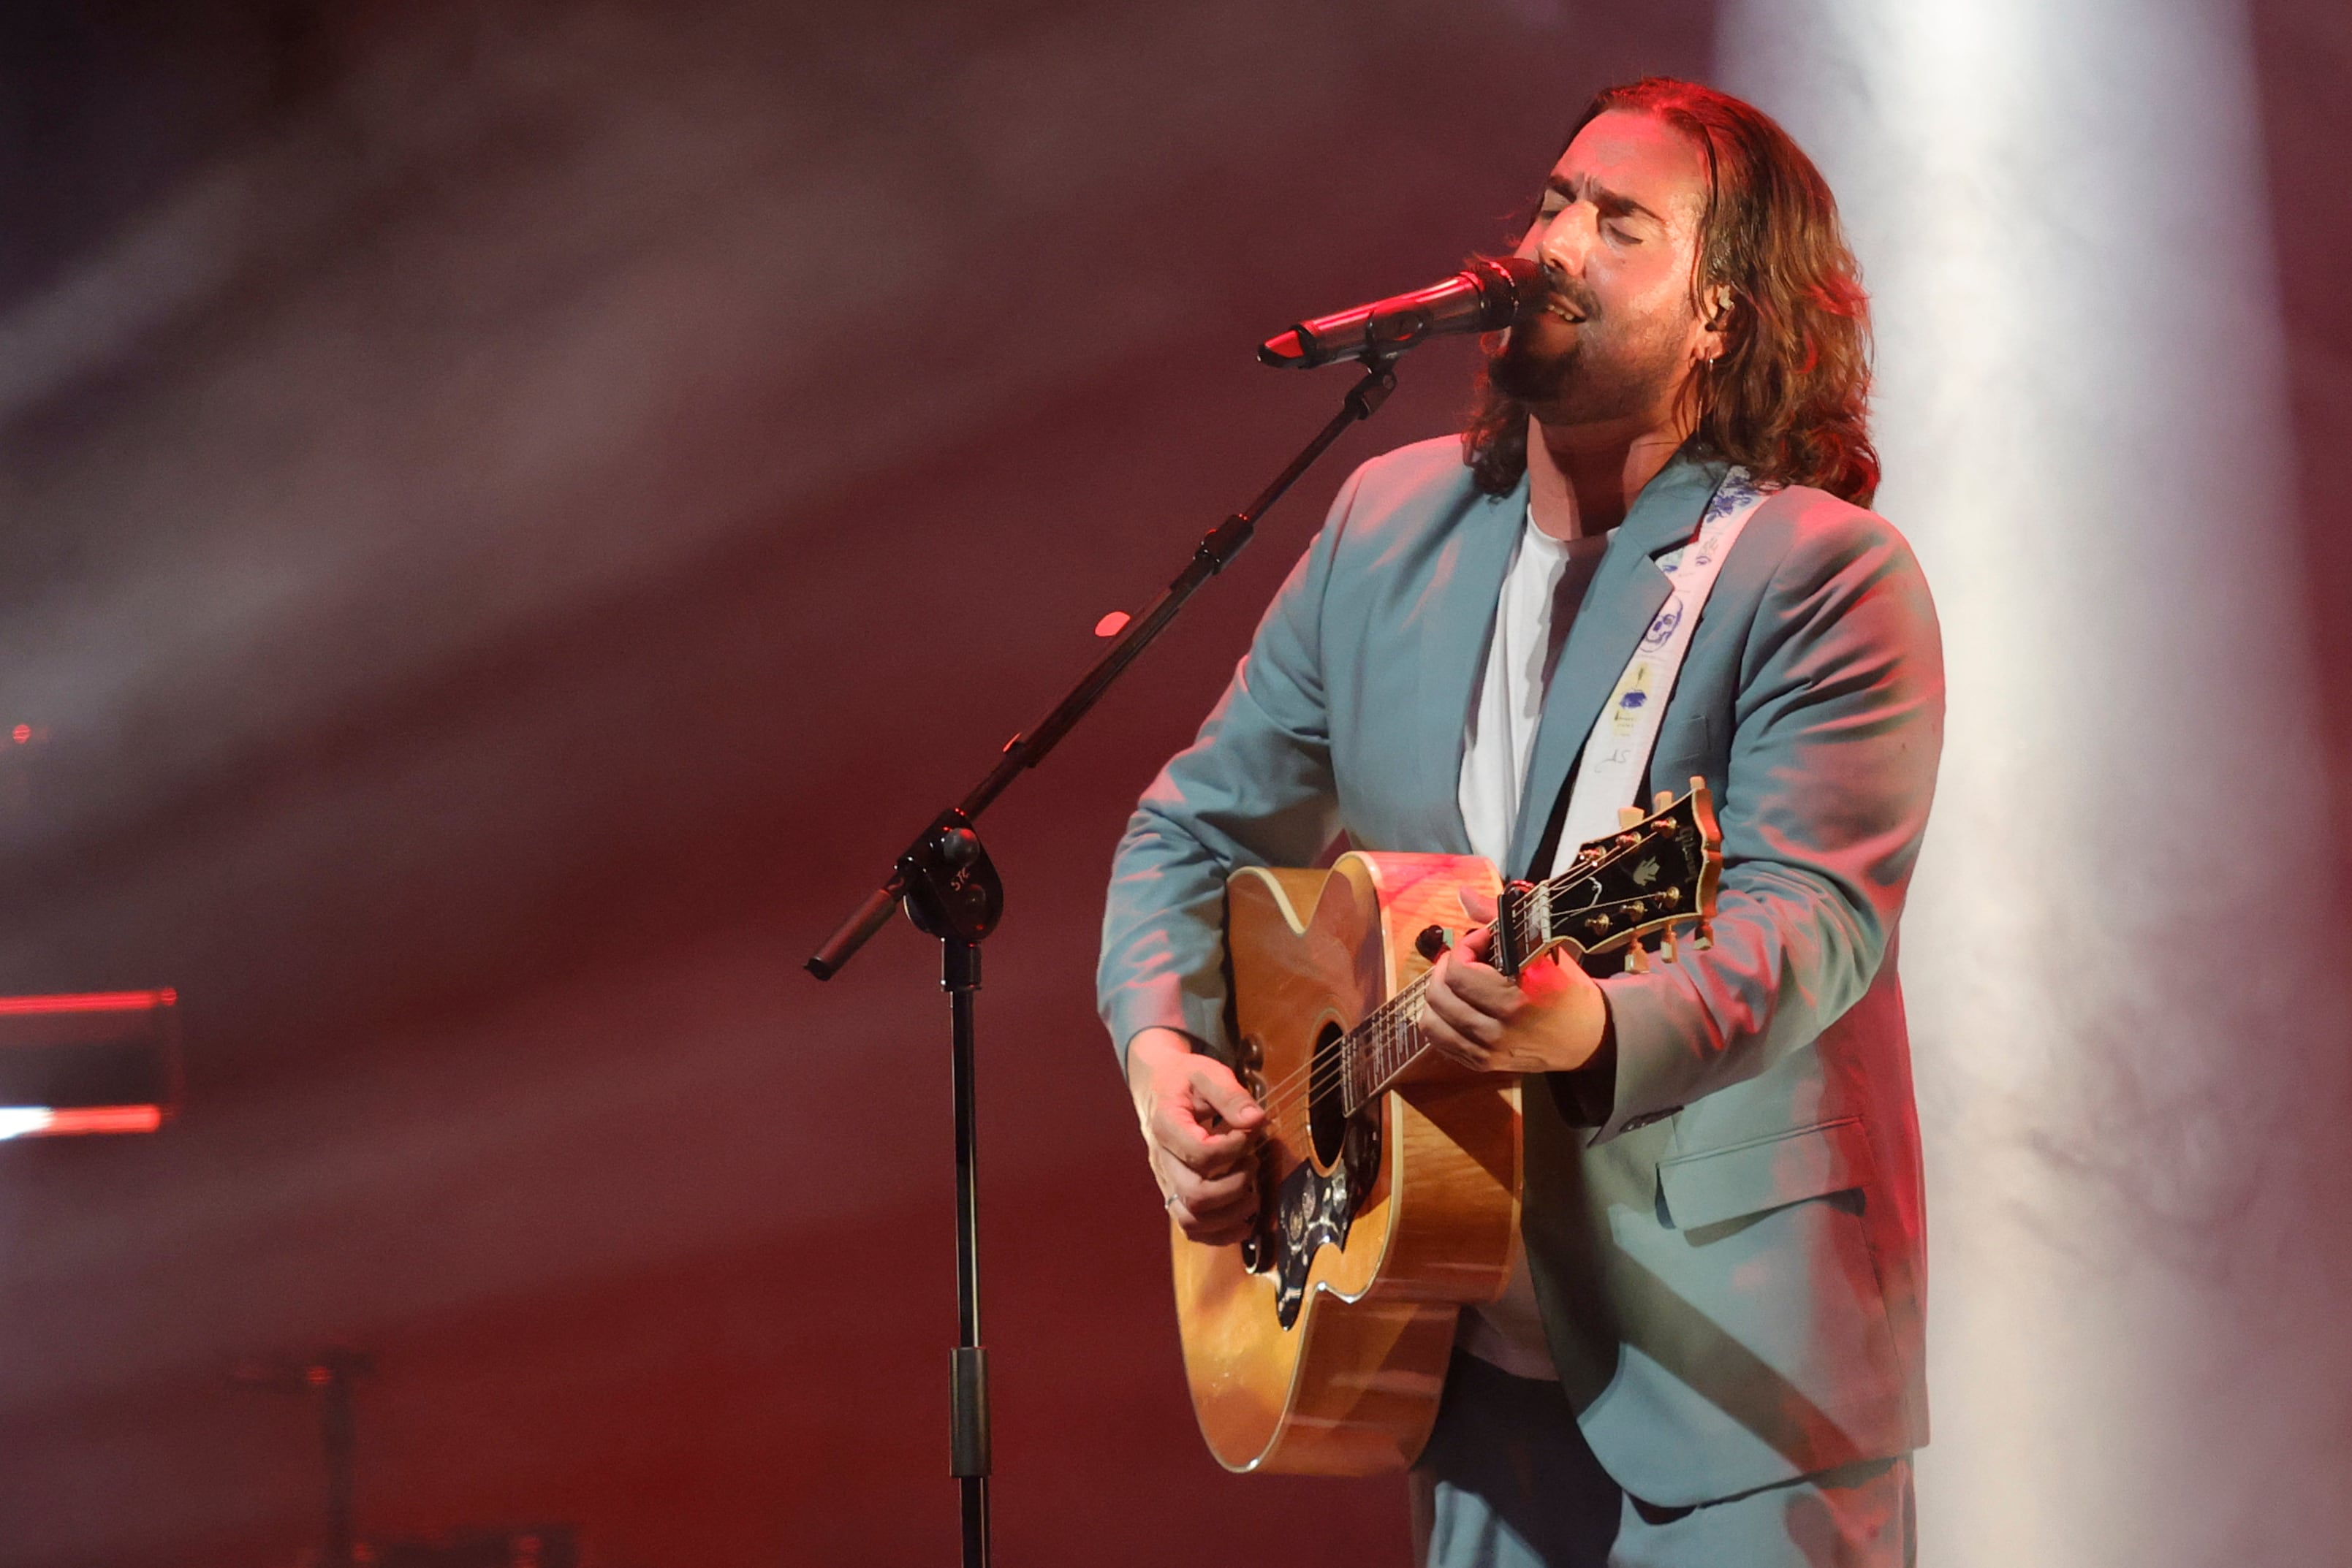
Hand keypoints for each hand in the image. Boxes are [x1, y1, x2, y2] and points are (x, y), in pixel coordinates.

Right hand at [1125, 1026, 1265, 1244]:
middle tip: (1253, 1163)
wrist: (1157, 1087)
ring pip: (1191, 1220)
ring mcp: (1166, 1182)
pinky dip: (1222, 1233)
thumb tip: (1256, 1122)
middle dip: (1236, 1186)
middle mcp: (1162, 1160)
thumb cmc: (1185, 1080)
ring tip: (1252, 1192)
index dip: (1235, 1149)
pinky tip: (1246, 1219)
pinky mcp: (1174, 1194)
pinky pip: (1192, 1229)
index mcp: (1166, 1126)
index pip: (1201, 1154)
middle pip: (1195, 1195)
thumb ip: (1231, 1096)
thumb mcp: (1208, 1073)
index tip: (1251, 1132)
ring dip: (1230, 1215)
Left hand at [1419, 888, 1607, 1074]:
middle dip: (1445, 967)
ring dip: (1438, 992)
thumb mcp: (1543, 950)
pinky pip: (1439, 1040)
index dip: (1464, 947)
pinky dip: (1438, 1018)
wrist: (1588, 1037)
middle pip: (1440, 994)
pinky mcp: (1482, 1065)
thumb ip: (1499, 921)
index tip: (1482, 939)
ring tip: (1457, 980)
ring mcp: (1489, 1051)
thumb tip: (1462, 893)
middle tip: (1465, 957)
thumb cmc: (1566, 989)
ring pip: (1432, 1019)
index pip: (1460, 971)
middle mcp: (1500, 1029)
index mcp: (1518, 998)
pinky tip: (1455, 1003)